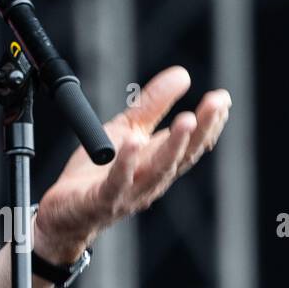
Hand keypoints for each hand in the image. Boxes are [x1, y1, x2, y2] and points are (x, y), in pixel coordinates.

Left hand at [34, 66, 230, 263]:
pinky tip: (133, 143)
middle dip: (202, 129)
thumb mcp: (126, 130)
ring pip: (157, 169)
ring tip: (186, 119)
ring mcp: (129, 193)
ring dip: (174, 145)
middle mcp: (151, 180)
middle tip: (216, 103)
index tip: (222, 98)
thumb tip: (183, 75)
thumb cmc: (99, 172)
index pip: (192, 143)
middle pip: (183, 155)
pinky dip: (126, 163)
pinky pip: (117, 182)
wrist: (66, 213)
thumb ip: (153, 105)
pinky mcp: (102, 200)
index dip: (210, 123)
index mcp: (159, 162)